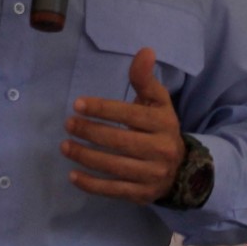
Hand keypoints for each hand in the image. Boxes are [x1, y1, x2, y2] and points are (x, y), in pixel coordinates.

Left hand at [63, 48, 184, 203]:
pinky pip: (113, 190)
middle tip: (68, 124)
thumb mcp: (158, 101)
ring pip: (113, 166)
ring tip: (65, 146)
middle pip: (118, 141)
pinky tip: (73, 175)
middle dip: (89, 132)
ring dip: (85, 156)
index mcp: (163, 122)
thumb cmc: (160, 128)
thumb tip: (145, 51)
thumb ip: (145, 79)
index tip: (78, 104)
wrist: (181, 169)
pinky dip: (91, 184)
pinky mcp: (142, 194)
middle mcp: (160, 149)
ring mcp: (152, 174)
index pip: (129, 115)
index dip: (102, 109)